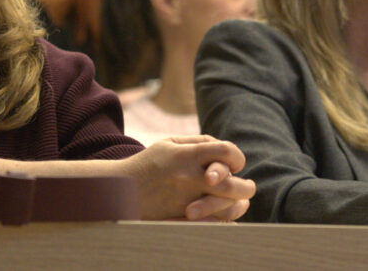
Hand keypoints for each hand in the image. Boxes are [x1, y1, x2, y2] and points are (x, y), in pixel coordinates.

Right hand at [120, 135, 255, 221]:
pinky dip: (225, 221)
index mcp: (186, 156)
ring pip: (226, 208)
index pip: (226, 151)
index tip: (235, 163)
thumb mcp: (168, 144)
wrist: (118, 190)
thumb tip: (224, 148)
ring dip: (238, 205)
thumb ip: (198, 142)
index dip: (237, 157)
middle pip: (232, 185)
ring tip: (241, 203)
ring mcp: (184, 202)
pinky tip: (228, 216)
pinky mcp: (180, 220)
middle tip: (248, 187)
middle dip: (246, 187)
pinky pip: (213, 225)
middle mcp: (187, 179)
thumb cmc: (147, 164)